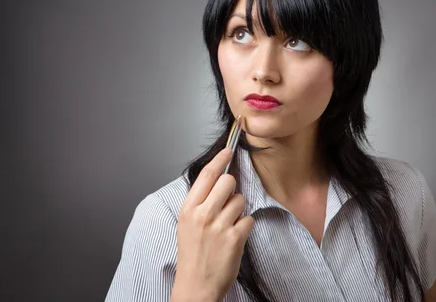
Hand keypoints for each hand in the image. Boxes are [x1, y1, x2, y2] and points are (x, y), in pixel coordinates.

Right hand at [172, 147, 254, 301]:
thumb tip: (218, 179)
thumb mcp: (186, 223)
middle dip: (232, 189)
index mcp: (188, 208)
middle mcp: (203, 214)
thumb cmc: (192, 254)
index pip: (207, 174)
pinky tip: (234, 237)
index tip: (229, 150)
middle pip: (228, 181)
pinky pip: (249, 219)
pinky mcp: (235, 238)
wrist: (195, 286)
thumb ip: (200, 201)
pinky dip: (245, 226)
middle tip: (227, 203)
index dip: (220, 159)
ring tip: (228, 226)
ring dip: (239, 210)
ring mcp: (219, 226)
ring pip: (241, 200)